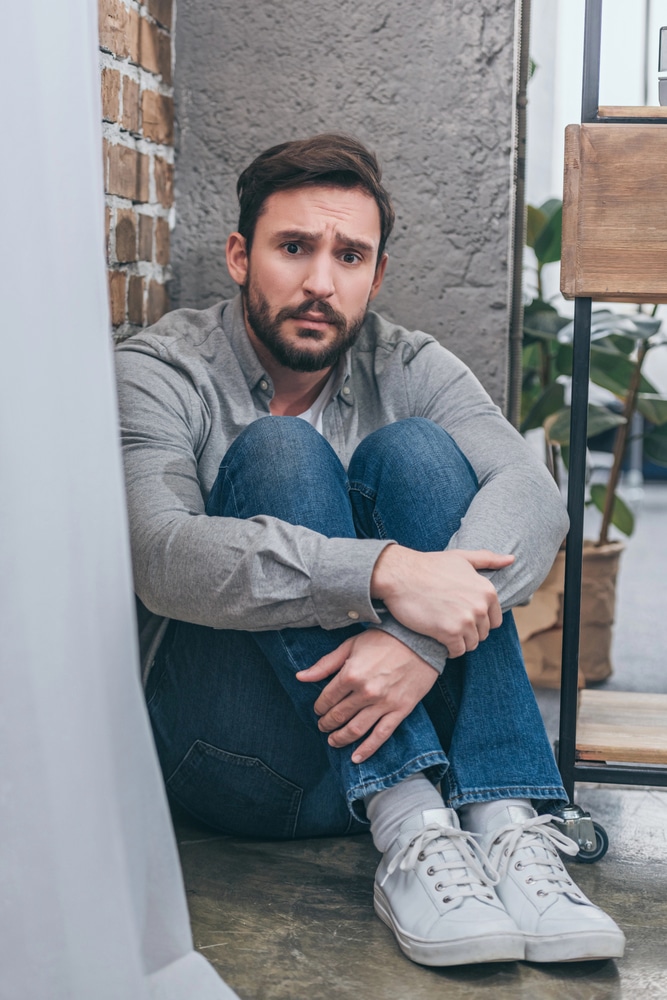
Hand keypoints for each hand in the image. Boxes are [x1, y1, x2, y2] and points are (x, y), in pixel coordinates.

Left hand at [295, 629, 437, 763]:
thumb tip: (301, 677)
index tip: (318, 709)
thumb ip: (326, 664)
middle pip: (339, 716)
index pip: (327, 699)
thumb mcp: (351, 645)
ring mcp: (383, 703)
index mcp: (351, 674)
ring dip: (341, 738)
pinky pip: (381, 735)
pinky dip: (367, 749)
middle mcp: (365, 692)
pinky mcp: (400, 711)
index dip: (319, 707)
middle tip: (323, 726)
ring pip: (356, 729)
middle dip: (327, 724)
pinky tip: (356, 757)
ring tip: (333, 741)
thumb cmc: (384, 639)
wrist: (421, 639)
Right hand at [371, 546, 513, 657]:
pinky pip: (457, 651)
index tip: (461, 615)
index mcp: (487, 591)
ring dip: (458, 641)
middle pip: (482, 634)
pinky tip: (438, 638)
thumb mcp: (462, 557)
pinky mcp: (449, 633)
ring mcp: (466, 620)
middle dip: (468, 631)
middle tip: (449, 622)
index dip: (478, 621)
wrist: (400, 575)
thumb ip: (488, 559)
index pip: (494, 621)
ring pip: (471, 644)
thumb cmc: (429, 565)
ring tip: (443, 630)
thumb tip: (511, 559)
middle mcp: (480, 607)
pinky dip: (449, 649)